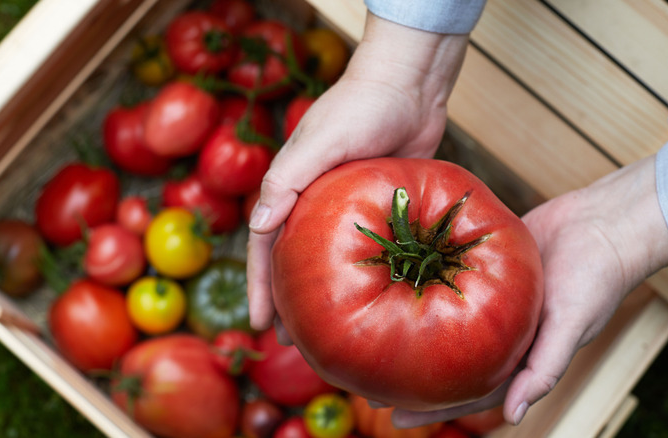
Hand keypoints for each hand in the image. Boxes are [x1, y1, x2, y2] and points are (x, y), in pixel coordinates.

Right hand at [247, 13, 469, 329]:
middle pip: (293, 260)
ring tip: (325, 332)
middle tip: (293, 344)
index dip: (261, 287)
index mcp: (290, 187)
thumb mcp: (322, 139)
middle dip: (288, 302)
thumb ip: (289, 178)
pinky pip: (361, 249)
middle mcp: (311, 200)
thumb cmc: (362, 105)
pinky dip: (357, 275)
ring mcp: (344, 205)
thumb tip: (258, 224)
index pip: (265, 246)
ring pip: (325, 259)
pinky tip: (369, 298)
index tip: (261, 325)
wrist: (408, 84)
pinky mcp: (375, 205)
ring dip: (322, 294)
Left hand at [389, 155, 667, 426]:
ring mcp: (489, 299)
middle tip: (369, 384)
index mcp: (517, 355)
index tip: (397, 419)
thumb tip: (514, 416)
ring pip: (442, 320)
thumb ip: (545, 369)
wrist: (602, 224)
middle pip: (447, 359)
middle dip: (411, 374)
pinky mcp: (481, 265)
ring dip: (409, 329)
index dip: (435, 407)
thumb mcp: (573, 326)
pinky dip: (423, 287)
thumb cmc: (595, 280)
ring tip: (372, 338)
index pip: (469, 390)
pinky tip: (394, 287)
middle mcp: (499, 331)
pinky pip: (447, 279)